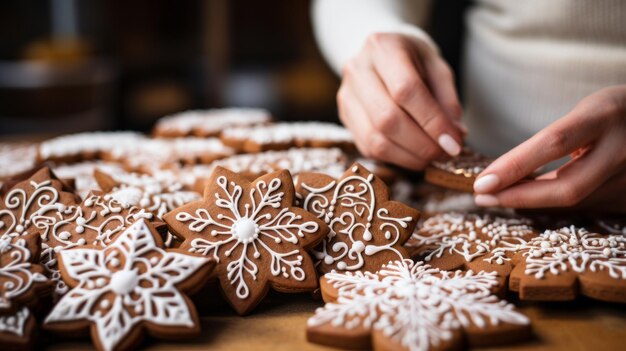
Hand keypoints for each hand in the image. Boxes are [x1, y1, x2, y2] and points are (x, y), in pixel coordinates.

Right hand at [337, 33, 464, 169]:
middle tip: (446, 153)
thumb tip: (454, 136)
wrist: (383, 55)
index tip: (453, 142)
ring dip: (409, 156)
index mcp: (382, 48)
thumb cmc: (414, 60)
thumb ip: (447, 101)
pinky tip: (414, 154)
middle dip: (421, 144)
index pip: (406, 90)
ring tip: (432, 157)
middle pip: (387, 118)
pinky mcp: (345, 117)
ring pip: (375, 139)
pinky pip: (369, 148)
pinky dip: (396, 158)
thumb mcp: (438, 68)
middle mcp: (357, 70)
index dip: (432, 121)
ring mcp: (346, 96)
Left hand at [473, 85, 625, 212]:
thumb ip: (553, 140)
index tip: (482, 182)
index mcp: (604, 116)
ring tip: (499, 195)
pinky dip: (554, 206)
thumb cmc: (613, 114)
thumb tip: (503, 174)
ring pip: (574, 204)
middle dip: (518, 197)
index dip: (516, 165)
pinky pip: (585, 209)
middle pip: (566, 187)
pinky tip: (531, 199)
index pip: (555, 143)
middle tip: (482, 196)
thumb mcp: (586, 112)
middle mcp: (622, 150)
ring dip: (531, 203)